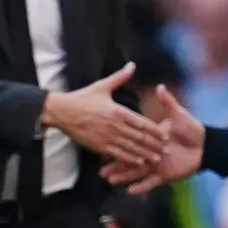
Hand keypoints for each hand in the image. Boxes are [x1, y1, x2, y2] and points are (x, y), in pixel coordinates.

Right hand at [41, 62, 163, 165]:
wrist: (61, 111)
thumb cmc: (81, 98)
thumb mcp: (102, 86)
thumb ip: (120, 77)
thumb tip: (132, 65)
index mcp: (118, 111)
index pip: (142, 123)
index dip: (155, 131)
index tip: (165, 135)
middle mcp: (115, 125)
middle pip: (140, 137)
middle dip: (154, 144)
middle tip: (165, 149)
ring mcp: (107, 137)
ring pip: (131, 148)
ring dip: (145, 154)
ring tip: (156, 159)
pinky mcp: (98, 145)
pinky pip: (117, 154)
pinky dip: (129, 159)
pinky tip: (138, 162)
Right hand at [102, 85, 205, 193]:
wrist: (207, 146)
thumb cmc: (192, 128)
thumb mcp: (178, 114)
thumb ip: (167, 102)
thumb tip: (160, 87)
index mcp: (150, 139)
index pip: (131, 141)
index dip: (118, 142)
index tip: (103, 142)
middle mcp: (150, 153)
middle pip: (129, 159)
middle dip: (114, 165)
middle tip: (99, 169)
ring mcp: (157, 166)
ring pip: (136, 172)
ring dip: (123, 176)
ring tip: (109, 180)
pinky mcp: (165, 175)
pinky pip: (151, 182)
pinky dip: (142, 187)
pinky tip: (130, 191)